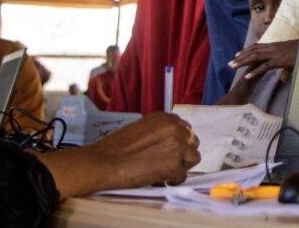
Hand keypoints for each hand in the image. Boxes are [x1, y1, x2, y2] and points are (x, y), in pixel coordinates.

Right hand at [38, 112, 201, 198]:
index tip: (173, 148)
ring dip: (181, 166)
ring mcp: (176, 147)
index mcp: (164, 118)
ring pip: (193, 158)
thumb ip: (158, 132)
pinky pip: (182, 176)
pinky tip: (160, 180)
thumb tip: (169, 143)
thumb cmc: (115, 147)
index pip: (185, 127)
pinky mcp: (174, 166)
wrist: (105, 162)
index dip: (180, 140)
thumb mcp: (140, 129)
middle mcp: (174, 128)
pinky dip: (173, 180)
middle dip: (183, 153)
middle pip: (193, 142)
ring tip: (165, 172)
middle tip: (169, 162)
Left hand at [229, 40, 298, 80]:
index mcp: (274, 46)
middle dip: (240, 57)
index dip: (246, 50)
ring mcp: (274, 54)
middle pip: (252, 52)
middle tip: (230, 63)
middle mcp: (271, 48)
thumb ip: (285, 69)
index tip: (237, 54)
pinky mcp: (278, 61)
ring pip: (254, 57)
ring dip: (243, 62)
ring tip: (233, 67)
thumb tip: (283, 79)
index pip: (256, 47)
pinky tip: (247, 76)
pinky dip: (255, 72)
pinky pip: (264, 67)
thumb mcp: (291, 59)